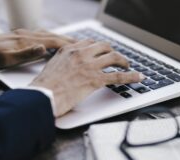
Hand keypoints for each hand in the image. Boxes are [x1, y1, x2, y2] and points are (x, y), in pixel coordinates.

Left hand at [0, 29, 75, 68]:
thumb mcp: (5, 59)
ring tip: (72, 44)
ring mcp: (22, 34)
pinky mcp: (18, 36)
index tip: (82, 48)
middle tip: (84, 45)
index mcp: (25, 40)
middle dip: (69, 41)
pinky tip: (51, 42)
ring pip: (47, 35)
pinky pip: (39, 35)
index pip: (53, 42)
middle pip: (52, 36)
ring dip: (60, 39)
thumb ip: (25, 54)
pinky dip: (50, 38)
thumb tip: (44, 48)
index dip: (68, 45)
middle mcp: (25, 34)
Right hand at [30, 40, 144, 116]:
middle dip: (112, 51)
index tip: (102, 52)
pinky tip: (138, 77)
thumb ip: (62, 63)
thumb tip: (66, 69)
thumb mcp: (51, 68)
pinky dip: (131, 76)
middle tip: (116, 59)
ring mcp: (89, 66)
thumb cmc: (43, 88)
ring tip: (127, 66)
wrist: (41, 97)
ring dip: (123, 61)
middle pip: (103, 46)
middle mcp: (80, 54)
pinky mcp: (95, 80)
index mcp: (68, 50)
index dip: (98, 48)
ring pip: (113, 57)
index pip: (89, 42)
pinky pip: (118, 76)